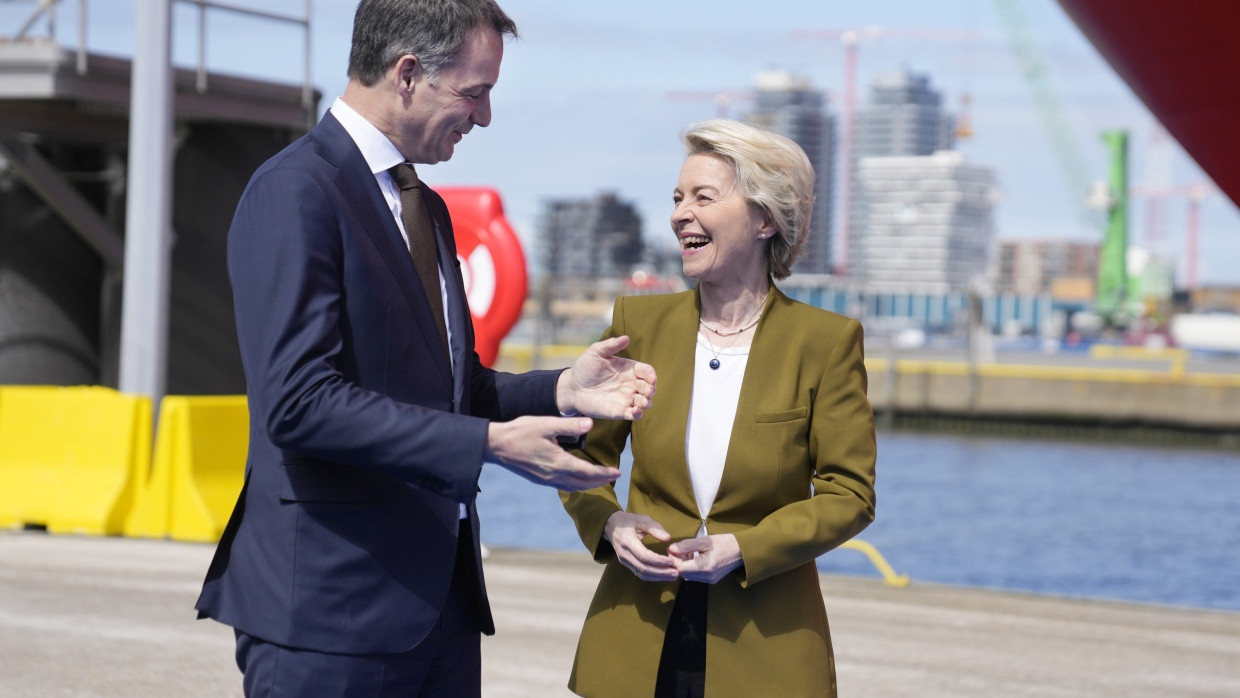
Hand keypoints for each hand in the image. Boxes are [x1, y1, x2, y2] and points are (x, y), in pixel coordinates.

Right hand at [484, 416, 619, 491]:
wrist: (496, 446)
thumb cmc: (520, 432)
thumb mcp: (546, 424)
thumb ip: (570, 425)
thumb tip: (591, 424)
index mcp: (558, 462)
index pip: (587, 472)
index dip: (604, 473)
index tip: (617, 471)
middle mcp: (554, 475)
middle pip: (583, 484)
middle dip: (600, 481)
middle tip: (613, 476)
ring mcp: (545, 480)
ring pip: (573, 487)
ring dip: (588, 485)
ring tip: (599, 479)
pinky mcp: (539, 479)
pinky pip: (562, 486)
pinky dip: (575, 484)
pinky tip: (576, 478)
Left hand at [556, 336, 655, 420]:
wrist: (572, 387)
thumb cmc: (585, 367)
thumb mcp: (596, 352)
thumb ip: (611, 345)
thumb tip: (627, 338)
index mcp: (629, 369)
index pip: (647, 372)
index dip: (651, 375)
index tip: (652, 378)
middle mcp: (631, 384)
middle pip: (649, 387)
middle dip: (651, 390)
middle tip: (648, 391)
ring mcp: (626, 398)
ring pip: (644, 402)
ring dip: (647, 403)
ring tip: (643, 402)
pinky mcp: (619, 411)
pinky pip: (633, 414)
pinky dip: (637, 414)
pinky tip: (635, 411)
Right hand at [604, 511, 677, 581]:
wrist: (612, 526)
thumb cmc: (629, 521)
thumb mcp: (642, 519)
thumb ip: (655, 528)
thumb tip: (668, 538)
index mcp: (628, 541)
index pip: (644, 556)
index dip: (658, 561)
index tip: (671, 561)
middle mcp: (625, 554)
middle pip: (643, 568)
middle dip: (661, 572)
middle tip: (676, 573)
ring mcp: (624, 560)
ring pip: (642, 574)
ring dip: (658, 577)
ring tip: (672, 576)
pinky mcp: (626, 564)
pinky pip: (639, 573)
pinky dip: (652, 576)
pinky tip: (663, 575)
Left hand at [669, 534, 742, 584]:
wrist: (742, 551)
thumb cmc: (724, 543)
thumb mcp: (705, 541)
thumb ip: (687, 545)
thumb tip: (671, 549)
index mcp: (705, 567)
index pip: (680, 568)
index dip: (674, 559)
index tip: (673, 548)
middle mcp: (706, 577)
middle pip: (683, 573)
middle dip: (678, 561)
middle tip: (680, 549)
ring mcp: (709, 580)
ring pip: (688, 575)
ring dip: (685, 564)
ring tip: (689, 552)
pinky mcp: (712, 580)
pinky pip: (696, 576)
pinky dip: (692, 567)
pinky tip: (696, 557)